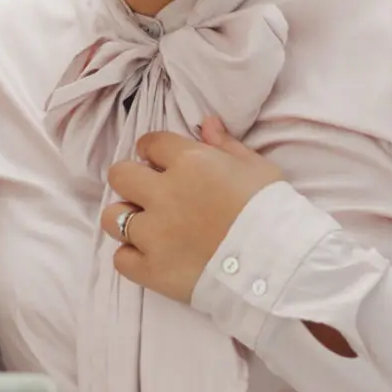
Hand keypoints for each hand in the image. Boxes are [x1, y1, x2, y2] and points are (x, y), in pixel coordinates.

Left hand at [102, 117, 282, 304]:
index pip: (150, 143)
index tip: (161, 163)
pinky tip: (153, 256)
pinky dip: (133, 257)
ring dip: (126, 220)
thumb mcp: (258, 169)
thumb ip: (226, 145)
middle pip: (119, 175)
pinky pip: (120, 259)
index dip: (154, 152)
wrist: (280, 266)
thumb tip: (206, 122)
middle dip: (132, 181)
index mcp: (189, 162)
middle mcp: (163, 194)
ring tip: (147, 228)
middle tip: (151, 194)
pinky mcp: (151, 269)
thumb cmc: (274, 212)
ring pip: (112, 217)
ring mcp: (153, 233)